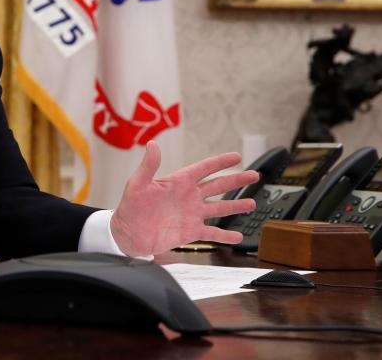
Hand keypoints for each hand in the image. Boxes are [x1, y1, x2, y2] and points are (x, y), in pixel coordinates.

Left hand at [110, 142, 258, 256]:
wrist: (127, 234)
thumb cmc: (129, 207)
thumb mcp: (137, 184)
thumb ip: (148, 166)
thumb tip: (152, 145)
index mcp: (179, 182)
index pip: (204, 169)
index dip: (220, 162)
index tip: (236, 156)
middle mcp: (188, 197)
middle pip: (218, 186)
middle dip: (236, 180)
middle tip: (255, 175)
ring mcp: (191, 214)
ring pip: (219, 208)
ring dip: (235, 206)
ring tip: (252, 203)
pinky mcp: (189, 232)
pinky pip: (211, 233)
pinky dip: (225, 236)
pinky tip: (237, 236)